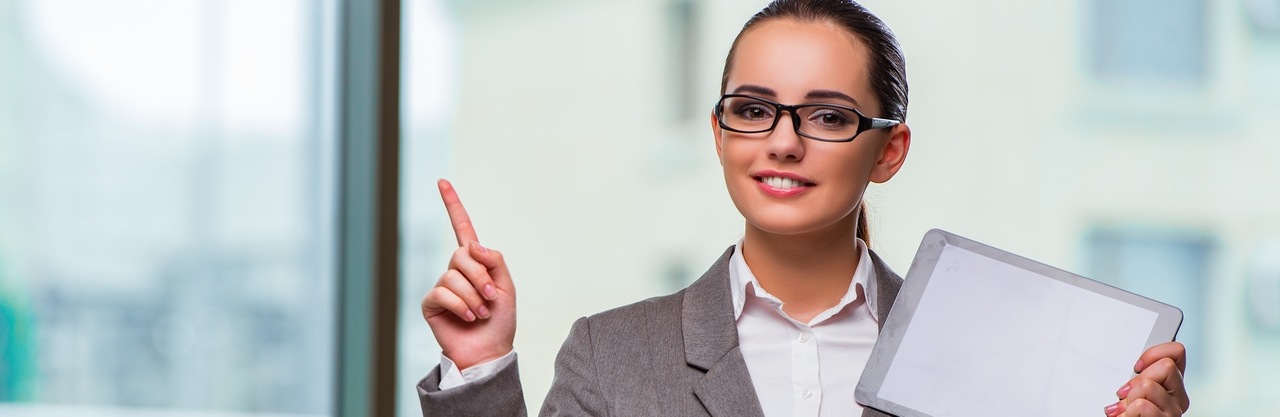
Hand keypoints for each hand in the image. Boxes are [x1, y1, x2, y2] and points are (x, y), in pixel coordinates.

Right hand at [421, 179, 516, 369]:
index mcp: (476, 263)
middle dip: (480, 277)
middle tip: (491, 299)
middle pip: (462, 255)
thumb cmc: (500, 321)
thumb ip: (494, 261)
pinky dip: (460, 305)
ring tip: (480, 313)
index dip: (452, 205)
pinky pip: (443, 292)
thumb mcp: (507, 287)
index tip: (442, 182)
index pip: (462, 228)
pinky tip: (467, 317)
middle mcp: (456, 270)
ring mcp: (442, 286)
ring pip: (453, 275)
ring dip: (473, 296)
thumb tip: (470, 245)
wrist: (489, 351)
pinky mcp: (431, 303)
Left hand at [1104, 342, 1188, 416]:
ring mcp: (1173, 412)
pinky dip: (1127, 412)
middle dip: (1139, 377)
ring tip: (1126, 409)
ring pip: (1149, 386)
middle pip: (1166, 366)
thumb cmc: (1132, 415)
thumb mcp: (1134, 390)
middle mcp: (1178, 398)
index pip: (1177, 352)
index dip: (1154, 353)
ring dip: (1129, 398)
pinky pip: (1142, 406)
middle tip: (1128, 394)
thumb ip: (1141, 376)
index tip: (1137, 367)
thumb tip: (1138, 367)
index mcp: (1173, 385)